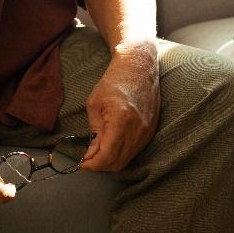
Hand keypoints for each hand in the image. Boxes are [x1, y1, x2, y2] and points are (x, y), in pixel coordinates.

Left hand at [80, 39, 160, 171]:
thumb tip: (91, 154)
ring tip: (98, 152)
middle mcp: (137, 129)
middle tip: (88, 160)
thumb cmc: (114, 81)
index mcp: (121, 121)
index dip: (92, 164)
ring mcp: (147, 131)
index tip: (82, 164)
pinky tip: (112, 145)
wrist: (139, 67)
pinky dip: (122, 153)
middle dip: (100, 165)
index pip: (107, 156)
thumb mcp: (94, 104)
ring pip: (127, 159)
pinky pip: (136, 150)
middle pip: (118, 162)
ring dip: (111, 161)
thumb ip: (94, 131)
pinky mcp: (152, 130)